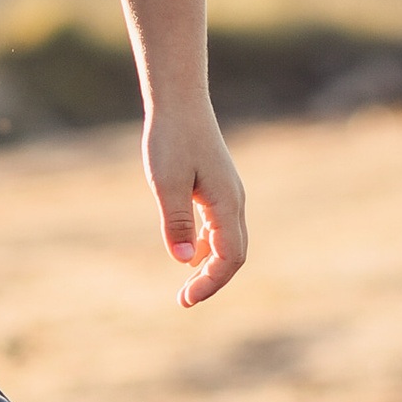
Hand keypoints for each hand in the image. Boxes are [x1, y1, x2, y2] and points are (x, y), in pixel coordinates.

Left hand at [145, 104, 247, 306]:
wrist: (180, 102)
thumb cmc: (171, 139)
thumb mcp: (167, 182)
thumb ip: (176, 221)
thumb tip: (183, 261)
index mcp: (227, 204)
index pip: (229, 258)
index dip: (211, 284)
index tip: (185, 299)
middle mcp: (234, 202)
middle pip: (234, 255)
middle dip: (213, 281)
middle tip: (184, 299)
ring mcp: (228, 194)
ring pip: (229, 241)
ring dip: (212, 266)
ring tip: (187, 284)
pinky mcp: (218, 187)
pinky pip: (220, 227)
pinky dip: (208, 247)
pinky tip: (190, 254)